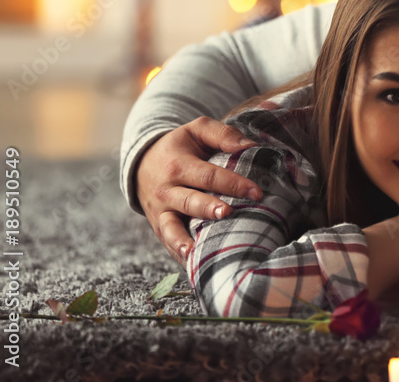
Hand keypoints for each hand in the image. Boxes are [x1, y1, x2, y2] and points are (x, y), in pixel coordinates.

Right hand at [136, 116, 261, 265]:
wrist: (142, 163)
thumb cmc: (180, 146)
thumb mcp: (196, 130)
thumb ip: (222, 134)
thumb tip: (250, 146)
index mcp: (178, 164)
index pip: (208, 175)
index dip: (232, 183)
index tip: (256, 192)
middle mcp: (166, 190)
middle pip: (190, 201)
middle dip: (210, 209)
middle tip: (229, 213)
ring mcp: (160, 212)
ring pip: (171, 227)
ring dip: (184, 239)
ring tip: (195, 250)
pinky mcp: (158, 227)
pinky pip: (167, 243)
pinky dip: (177, 255)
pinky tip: (190, 267)